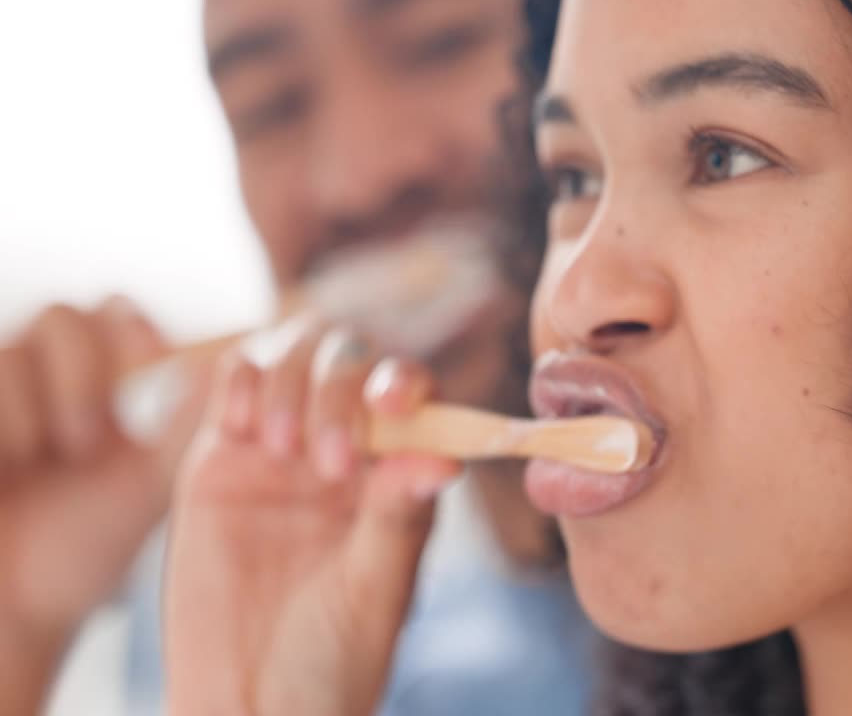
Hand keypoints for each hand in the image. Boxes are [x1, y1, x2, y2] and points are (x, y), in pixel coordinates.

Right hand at [0, 297, 204, 712]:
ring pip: (17, 346)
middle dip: (84, 371)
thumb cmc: (83, 550)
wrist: (13, 605)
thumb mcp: (148, 483)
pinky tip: (13, 464)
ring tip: (54, 458)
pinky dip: (7, 421)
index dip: (132, 327)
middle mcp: (39, 378)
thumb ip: (185, 425)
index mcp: (98, 386)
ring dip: (45, 405)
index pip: (116, 313)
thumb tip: (231, 363)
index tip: (151, 358)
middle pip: (64, 314)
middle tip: (92, 438)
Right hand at [165, 322, 460, 715]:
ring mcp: (283, 448)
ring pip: (294, 354)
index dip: (404, 383)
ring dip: (294, 383)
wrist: (248, 704)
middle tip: (330, 463)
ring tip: (284, 452)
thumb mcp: (373, 589)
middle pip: (351, 360)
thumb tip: (446, 459)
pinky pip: (237, 381)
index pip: (413, 395)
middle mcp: (346, 449)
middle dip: (342, 389)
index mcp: (398, 475)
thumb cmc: (330, 659)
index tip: (392, 405)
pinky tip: (247, 426)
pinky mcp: (223, 456)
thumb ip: (398, 517)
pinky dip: (246, 379)